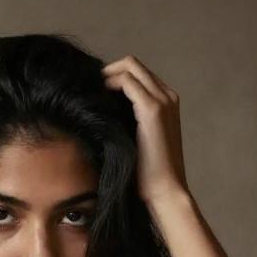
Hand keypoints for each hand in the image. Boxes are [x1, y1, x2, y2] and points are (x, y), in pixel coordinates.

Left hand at [101, 54, 189, 207]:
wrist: (163, 191)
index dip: (114, 78)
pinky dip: (109, 83)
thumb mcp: (136, 141)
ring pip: (130, 66)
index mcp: (167, 104)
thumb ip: (127, 121)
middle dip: (108, 72)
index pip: (138, 75)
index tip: (96, 93)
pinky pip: (127, 80)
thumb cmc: (148, 175)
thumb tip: (100, 111)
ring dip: (107, 75)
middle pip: (133, 65)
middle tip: (89, 88)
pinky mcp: (152, 109)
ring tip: (90, 91)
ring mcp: (162, 100)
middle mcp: (168, 96)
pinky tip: (97, 98)